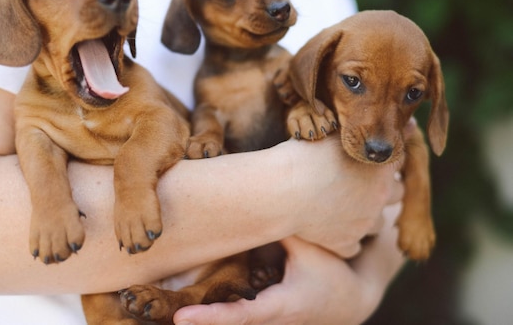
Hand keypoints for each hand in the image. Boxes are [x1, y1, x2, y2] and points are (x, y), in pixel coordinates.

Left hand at [173, 204, 404, 324]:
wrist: (352, 301)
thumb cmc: (331, 274)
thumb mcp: (309, 249)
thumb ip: (282, 229)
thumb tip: (255, 203)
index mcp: (280, 306)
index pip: (240, 316)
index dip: (210, 317)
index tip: (181, 319)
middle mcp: (271, 322)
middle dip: (198, 324)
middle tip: (164, 319)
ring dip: (206, 322)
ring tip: (172, 317)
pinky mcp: (267, 321)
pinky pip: (239, 321)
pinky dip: (218, 317)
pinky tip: (194, 313)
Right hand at [287, 137, 403, 258]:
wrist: (283, 189)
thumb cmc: (304, 155)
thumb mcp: (335, 132)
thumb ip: (365, 132)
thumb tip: (406, 126)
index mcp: (380, 167)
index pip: (399, 161)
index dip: (383, 160)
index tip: (365, 159)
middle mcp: (379, 197)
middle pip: (396, 194)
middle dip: (381, 190)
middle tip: (355, 183)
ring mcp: (364, 223)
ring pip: (377, 224)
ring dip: (365, 217)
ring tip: (339, 207)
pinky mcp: (345, 243)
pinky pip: (352, 247)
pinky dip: (343, 240)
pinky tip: (327, 230)